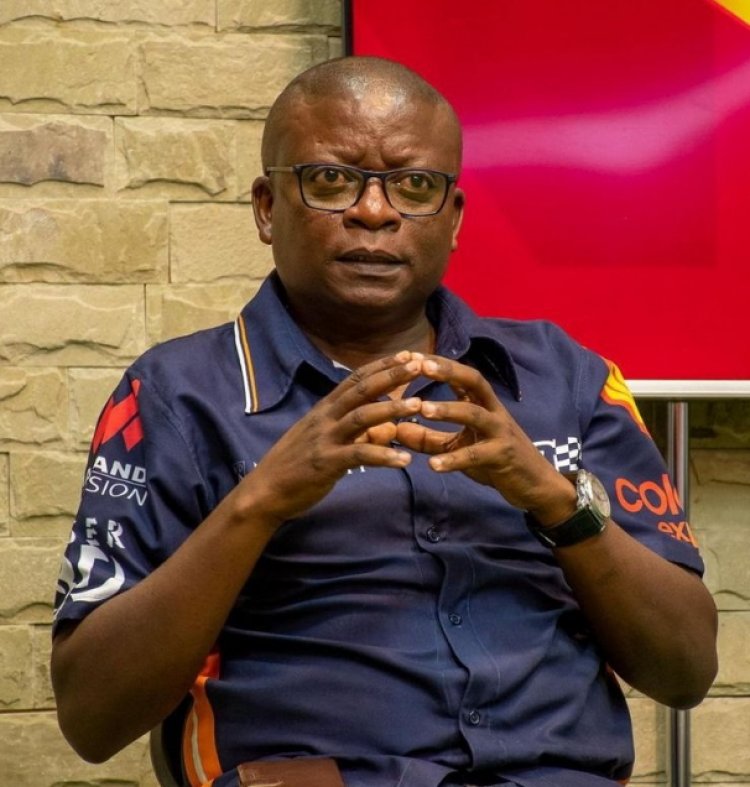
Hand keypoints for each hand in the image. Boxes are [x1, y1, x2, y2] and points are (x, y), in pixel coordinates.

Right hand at [237, 351, 423, 527]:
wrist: (265, 491)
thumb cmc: (297, 465)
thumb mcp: (328, 442)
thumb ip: (359, 433)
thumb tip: (390, 427)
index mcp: (325, 409)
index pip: (356, 379)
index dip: (382, 365)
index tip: (408, 354)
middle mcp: (325, 418)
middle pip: (362, 390)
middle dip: (391, 375)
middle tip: (419, 365)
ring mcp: (325, 439)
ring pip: (362, 417)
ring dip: (391, 409)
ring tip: (418, 405)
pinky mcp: (326, 463)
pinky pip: (359, 456)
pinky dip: (383, 456)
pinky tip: (404, 459)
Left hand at [395, 355, 575, 523]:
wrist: (535, 485)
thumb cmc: (494, 459)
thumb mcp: (458, 446)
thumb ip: (428, 439)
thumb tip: (396, 429)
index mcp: (483, 404)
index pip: (462, 375)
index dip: (440, 363)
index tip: (412, 355)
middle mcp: (493, 411)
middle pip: (474, 381)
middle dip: (449, 371)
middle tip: (421, 365)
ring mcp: (500, 432)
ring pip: (475, 414)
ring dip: (448, 409)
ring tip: (422, 409)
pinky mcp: (503, 456)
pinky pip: (476, 455)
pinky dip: (454, 460)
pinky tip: (433, 465)